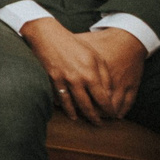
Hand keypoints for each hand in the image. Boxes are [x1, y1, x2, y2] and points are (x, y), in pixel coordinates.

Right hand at [25, 19, 145, 121]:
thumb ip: (104, 74)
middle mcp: (77, 80)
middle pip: (87, 106)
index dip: (108, 109)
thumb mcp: (94, 56)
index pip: (102, 98)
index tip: (112, 115)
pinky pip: (57, 97)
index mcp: (91, 74)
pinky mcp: (50, 80)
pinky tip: (64, 108)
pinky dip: (61, 105)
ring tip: (79, 119)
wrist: (47, 36)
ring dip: (76, 114)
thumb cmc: (74, 44)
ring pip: (71, 105)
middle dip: (94, 117)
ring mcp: (62, 81)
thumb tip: (108, 92)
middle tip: (98, 123)